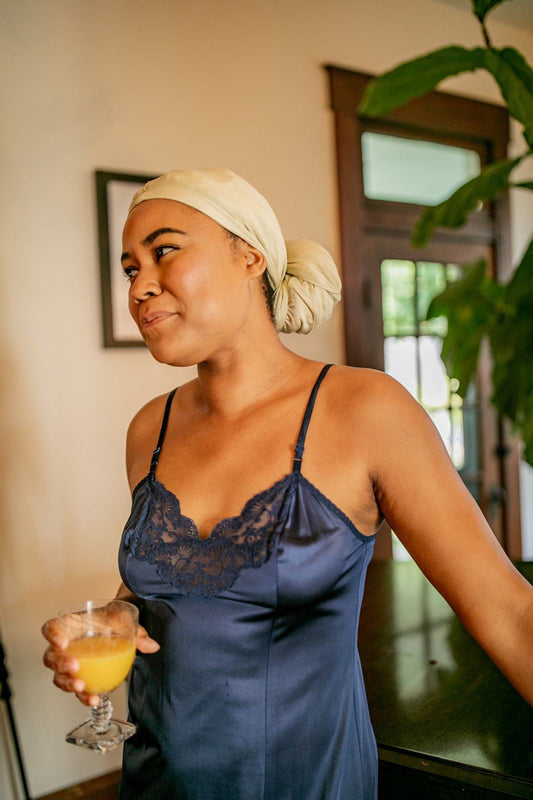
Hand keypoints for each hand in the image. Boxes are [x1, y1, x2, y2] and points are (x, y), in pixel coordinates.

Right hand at [42, 617, 159, 706]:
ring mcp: (70, 663)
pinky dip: (83, 696)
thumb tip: (151, 645)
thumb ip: (135, 631)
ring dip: (67, 684)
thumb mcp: (123, 620)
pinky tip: (94, 698)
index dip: (51, 635)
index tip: (60, 642)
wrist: (115, 627)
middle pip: (51, 656)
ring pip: (58, 677)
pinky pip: (76, 689)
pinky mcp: (79, 678)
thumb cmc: (111, 620)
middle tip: (74, 666)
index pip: (51, 628)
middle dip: (60, 664)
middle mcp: (66, 646)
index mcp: (71, 625)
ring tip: (81, 686)